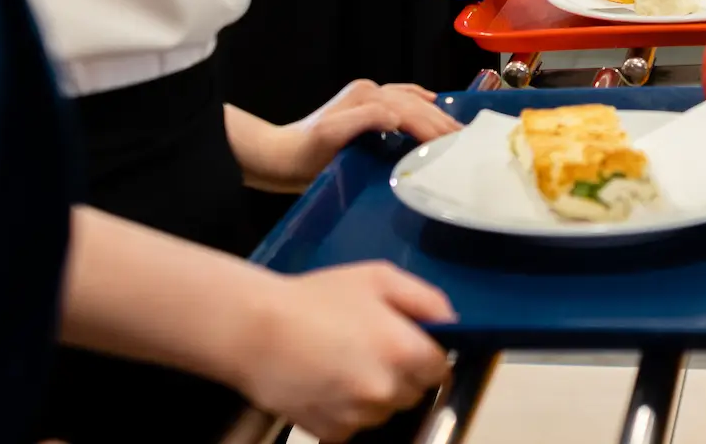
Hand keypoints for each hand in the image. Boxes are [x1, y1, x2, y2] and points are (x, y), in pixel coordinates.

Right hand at [235, 262, 453, 439]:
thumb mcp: (377, 277)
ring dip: (374, 394)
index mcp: (404, 350)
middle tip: (369, 347)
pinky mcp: (331, 434)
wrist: (254, 329)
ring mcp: (358, 416)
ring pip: (384, 411)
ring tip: (341, 363)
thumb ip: (425, 299)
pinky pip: (354, 427)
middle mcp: (386, 390)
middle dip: (401, 373)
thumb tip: (452, 322)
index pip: (441, 369)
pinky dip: (346, 411)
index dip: (427, 355)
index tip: (410, 344)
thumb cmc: (316, 297)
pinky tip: (325, 383)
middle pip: (414, 392)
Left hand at [242, 81, 461, 193]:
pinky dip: (420, 100)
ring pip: (413, 100)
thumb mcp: (330, 138)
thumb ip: (364, 120)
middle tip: (466, 140)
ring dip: (436, 112)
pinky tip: (432, 104)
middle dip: (442, 121)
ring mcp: (368, 96)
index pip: (411, 112)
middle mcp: (370, 91)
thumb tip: (398, 116)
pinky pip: (402, 97)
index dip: (434, 129)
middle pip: (416, 104)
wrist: (279, 156)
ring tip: (458, 128)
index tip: (455, 146)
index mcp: (367, 97)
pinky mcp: (365, 105)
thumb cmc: (304, 155)